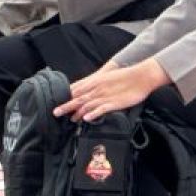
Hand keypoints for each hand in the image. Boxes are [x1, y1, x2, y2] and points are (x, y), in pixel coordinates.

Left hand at [53, 60, 169, 121]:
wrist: (141, 76)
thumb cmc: (125, 77)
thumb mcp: (108, 78)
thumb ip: (97, 84)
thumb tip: (87, 91)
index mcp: (95, 81)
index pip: (77, 89)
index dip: (66, 96)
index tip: (56, 102)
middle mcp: (97, 88)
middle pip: (78, 98)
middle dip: (66, 105)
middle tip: (55, 112)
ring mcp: (105, 96)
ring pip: (87, 104)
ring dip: (77, 112)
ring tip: (69, 119)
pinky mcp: (114, 103)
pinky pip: (101, 109)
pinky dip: (93, 114)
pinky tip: (87, 118)